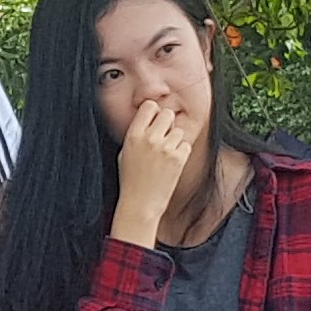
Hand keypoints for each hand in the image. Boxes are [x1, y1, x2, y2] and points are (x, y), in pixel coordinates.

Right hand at [113, 99, 197, 240]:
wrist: (140, 204)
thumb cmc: (131, 180)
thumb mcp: (125, 153)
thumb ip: (137, 134)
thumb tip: (150, 119)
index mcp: (133, 135)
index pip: (149, 106)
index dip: (154, 112)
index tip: (154, 121)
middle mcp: (149, 139)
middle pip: (167, 113)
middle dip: (167, 124)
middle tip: (163, 137)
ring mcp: (165, 148)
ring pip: (178, 130)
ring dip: (174, 140)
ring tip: (165, 155)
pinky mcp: (178, 159)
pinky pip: (186, 145)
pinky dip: (181, 152)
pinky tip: (171, 163)